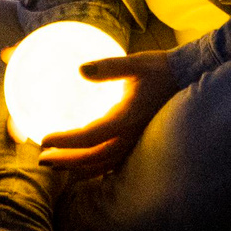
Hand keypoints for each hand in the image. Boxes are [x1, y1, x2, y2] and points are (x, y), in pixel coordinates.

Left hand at [34, 50, 182, 175]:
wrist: (188, 79)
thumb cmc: (159, 69)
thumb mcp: (134, 63)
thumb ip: (108, 67)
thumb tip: (81, 70)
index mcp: (126, 118)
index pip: (91, 136)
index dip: (66, 141)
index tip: (44, 140)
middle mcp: (131, 136)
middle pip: (94, 157)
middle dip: (67, 161)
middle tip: (42, 159)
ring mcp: (136, 142)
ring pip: (104, 163)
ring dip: (78, 166)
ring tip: (55, 165)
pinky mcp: (139, 142)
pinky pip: (114, 162)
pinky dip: (95, 166)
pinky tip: (82, 166)